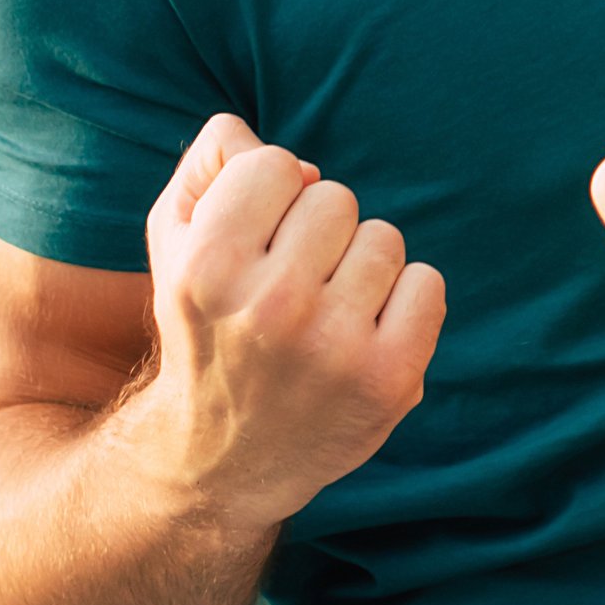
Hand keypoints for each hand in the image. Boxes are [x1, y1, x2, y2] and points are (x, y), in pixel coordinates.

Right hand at [131, 114, 445, 528]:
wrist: (226, 457)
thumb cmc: (208, 327)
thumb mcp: (175, 244)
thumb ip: (210, 166)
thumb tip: (272, 147)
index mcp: (207, 269)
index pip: (275, 165)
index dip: (268, 198)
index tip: (252, 245)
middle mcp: (269, 308)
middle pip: (334, 197)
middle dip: (316, 232)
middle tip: (288, 289)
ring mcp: (334, 347)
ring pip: (384, 239)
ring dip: (361, 267)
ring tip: (323, 316)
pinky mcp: (388, 379)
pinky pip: (429, 283)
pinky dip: (406, 300)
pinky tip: (365, 334)